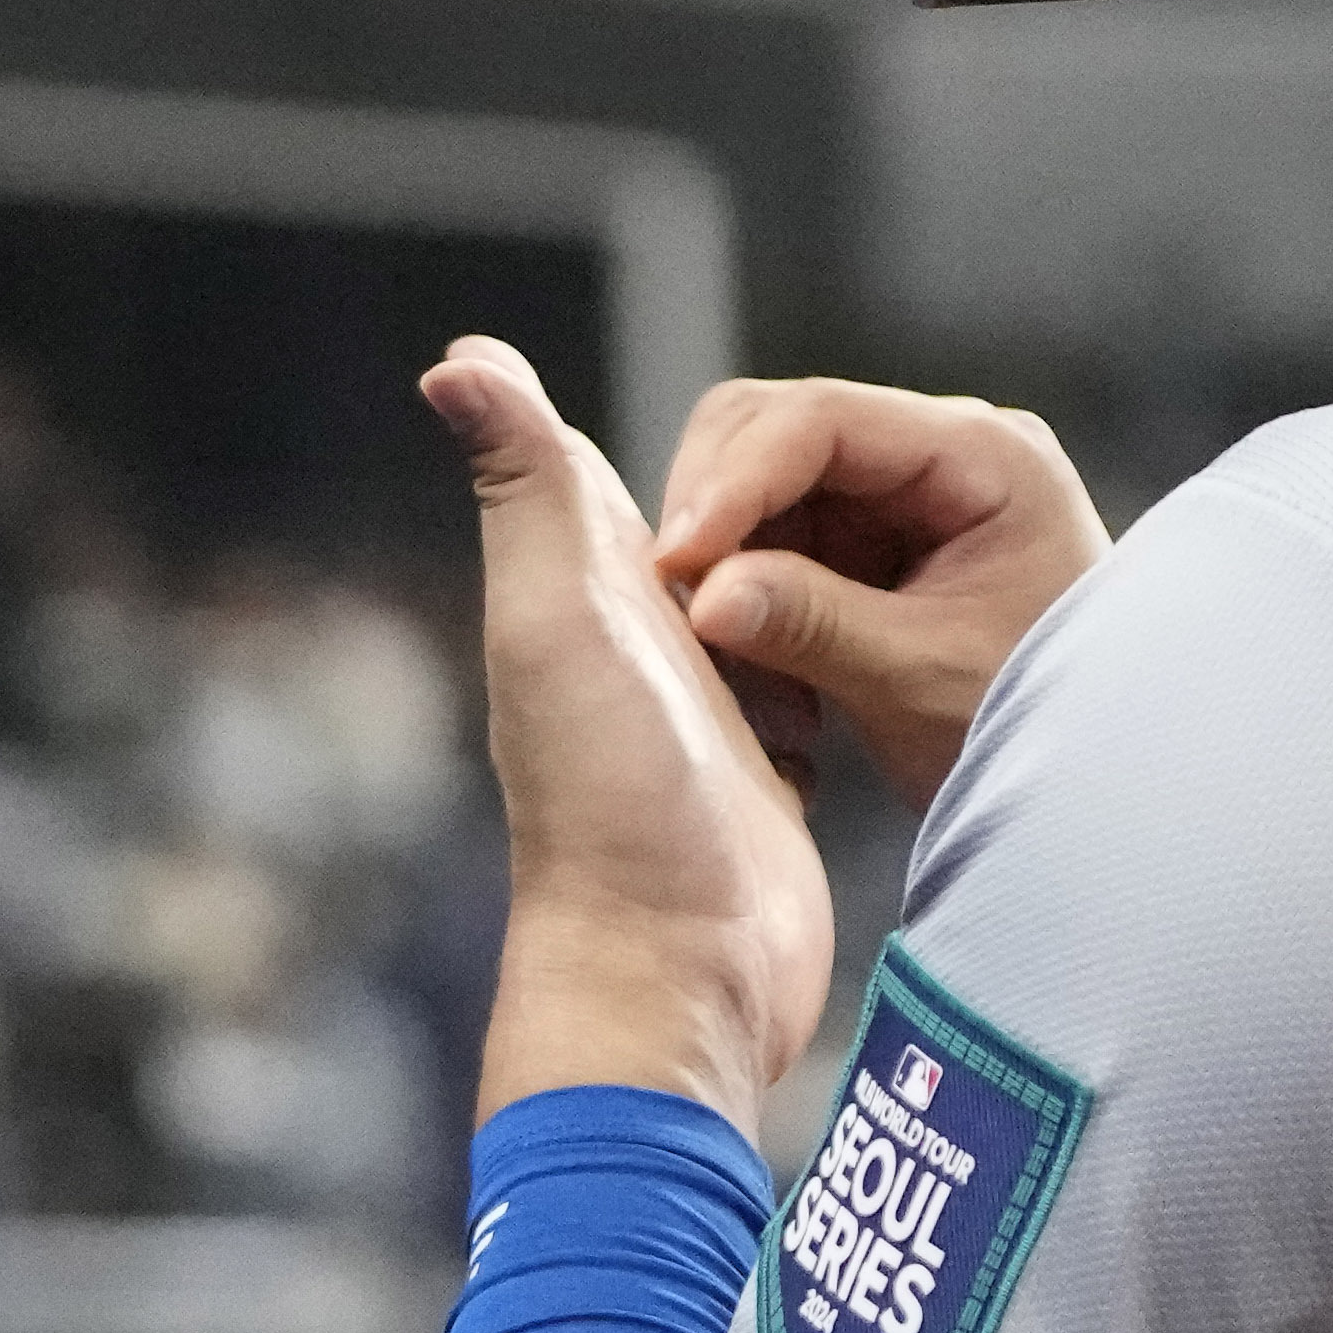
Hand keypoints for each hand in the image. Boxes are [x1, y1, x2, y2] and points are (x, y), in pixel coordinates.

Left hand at [423, 334, 835, 1126]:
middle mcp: (636, 661)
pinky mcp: (764, 786)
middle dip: (760, 503)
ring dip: (798, 576)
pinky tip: (867, 647)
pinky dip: (829, 660)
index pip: (615, 488)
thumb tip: (454, 358)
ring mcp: (702, 727)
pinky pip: (799, 695)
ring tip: (878, 530)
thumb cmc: (613, 801)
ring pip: (752, 617)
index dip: (684, 444)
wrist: (674, 974)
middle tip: (854, 454)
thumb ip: (529, 490)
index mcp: (585, 606)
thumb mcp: (560, 619)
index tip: (755, 402)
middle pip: (699, 548)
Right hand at [643, 376, 1108, 808]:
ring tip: (722, 653)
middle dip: (716, 508)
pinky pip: (772, 538)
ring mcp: (901, 493)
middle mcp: (940, 451)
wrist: (1098, 782)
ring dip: (722, 557)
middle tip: (676, 601)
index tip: (676, 561)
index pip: (823, 419)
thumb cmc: (1046, 726)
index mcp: (984, 455)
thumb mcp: (926, 680)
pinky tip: (754, 665)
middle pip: (776, 426)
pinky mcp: (870, 542)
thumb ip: (815, 626)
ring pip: (760, 483)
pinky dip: (743, 592)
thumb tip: (701, 595)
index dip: (732, 481)